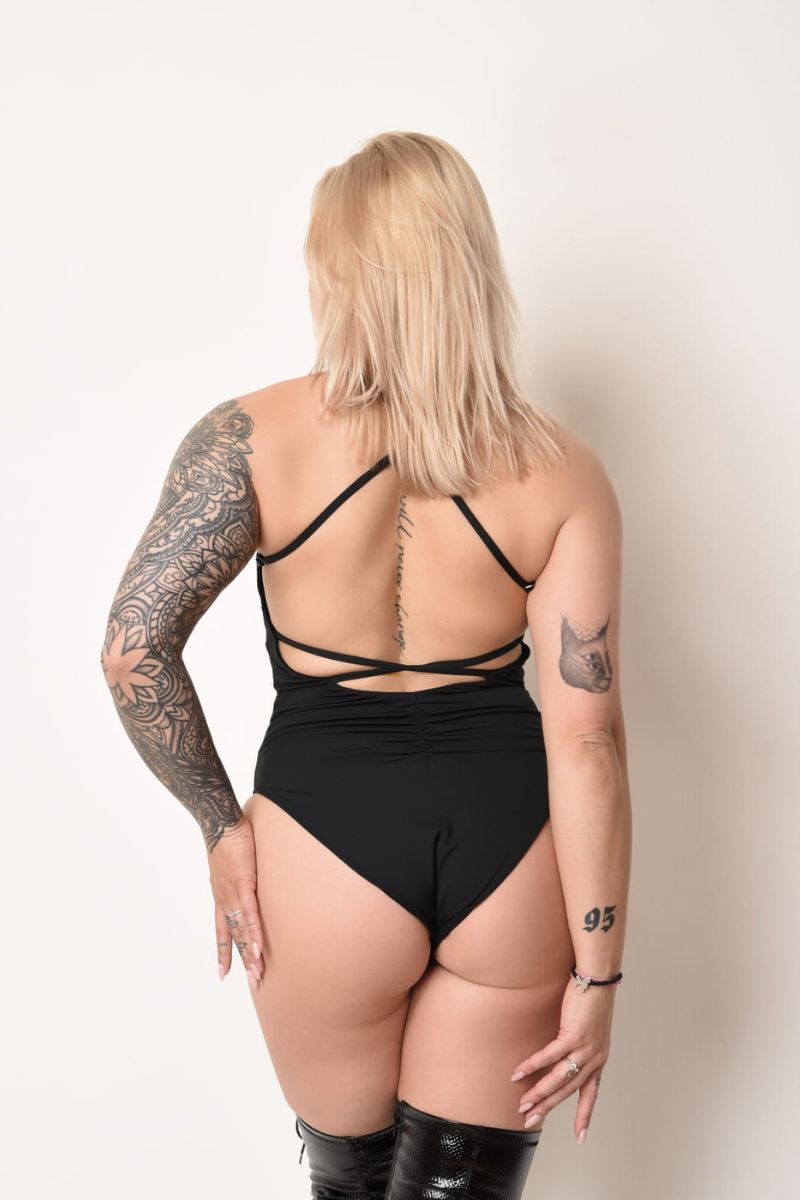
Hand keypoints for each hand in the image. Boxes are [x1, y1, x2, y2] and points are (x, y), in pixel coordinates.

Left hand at [207, 814, 265, 989]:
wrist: (221, 823)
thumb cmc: (228, 839)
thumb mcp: (232, 864)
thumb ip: (240, 877)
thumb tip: (247, 878)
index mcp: (221, 897)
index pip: (222, 931)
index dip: (223, 953)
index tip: (223, 974)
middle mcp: (223, 901)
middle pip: (233, 937)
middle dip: (242, 961)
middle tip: (253, 982)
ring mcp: (232, 895)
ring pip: (242, 931)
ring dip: (251, 954)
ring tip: (258, 973)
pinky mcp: (243, 886)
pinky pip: (250, 916)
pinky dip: (254, 933)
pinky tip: (258, 948)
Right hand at [509, 977, 615, 1142]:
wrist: (597, 979)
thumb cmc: (591, 1000)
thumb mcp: (589, 1029)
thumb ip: (578, 1045)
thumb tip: (563, 1053)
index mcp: (599, 1059)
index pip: (591, 1093)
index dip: (585, 1116)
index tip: (581, 1137)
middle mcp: (594, 1058)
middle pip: (568, 1090)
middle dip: (549, 1107)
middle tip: (531, 1120)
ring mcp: (585, 1048)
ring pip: (559, 1079)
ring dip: (539, 1093)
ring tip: (523, 1104)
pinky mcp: (573, 1036)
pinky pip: (549, 1056)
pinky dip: (533, 1066)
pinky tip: (519, 1073)